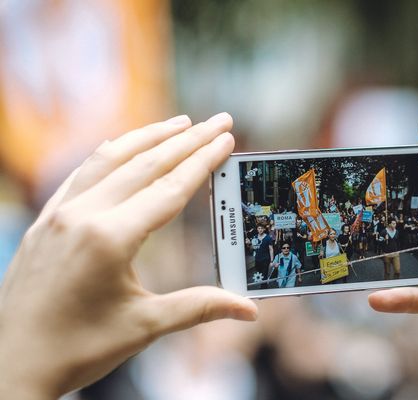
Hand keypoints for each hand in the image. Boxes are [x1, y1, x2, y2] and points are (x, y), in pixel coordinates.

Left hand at [0, 113, 256, 398]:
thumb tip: (248, 310)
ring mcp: (59, 212)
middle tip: (219, 119)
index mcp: (110, 238)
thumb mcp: (144, 326)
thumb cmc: (77, 348)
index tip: (226, 138)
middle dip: (188, 139)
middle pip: (147, 164)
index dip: (204, 161)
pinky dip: (112, 152)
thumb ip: (199, 307)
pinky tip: (125, 145)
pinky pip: (84, 171)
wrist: (10, 364)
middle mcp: (83, 214)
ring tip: (181, 122)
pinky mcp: (46, 218)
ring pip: (112, 158)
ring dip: (150, 136)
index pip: (170, 188)